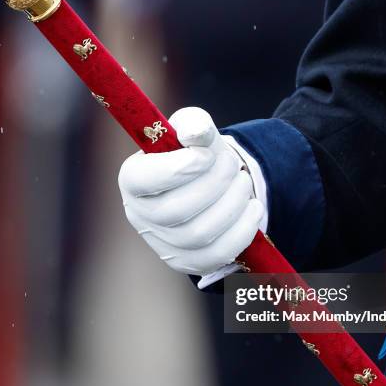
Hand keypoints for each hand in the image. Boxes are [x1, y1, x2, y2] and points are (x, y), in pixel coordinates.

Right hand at [118, 107, 263, 275]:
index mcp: (133, 178)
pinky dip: (241, 231)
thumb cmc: (196, 152)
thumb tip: (196, 134)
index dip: (176, 169)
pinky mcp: (187, 261)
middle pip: (175, 210)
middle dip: (214, 184)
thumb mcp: (194, 129)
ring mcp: (162, 243)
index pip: (141, 180)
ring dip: (231, 204)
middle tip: (233, 165)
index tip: (205, 155)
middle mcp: (139, 215)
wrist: (211, 180)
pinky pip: (217, 255)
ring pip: (199, 234)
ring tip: (244, 182)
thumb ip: (195, 124)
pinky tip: (252, 207)